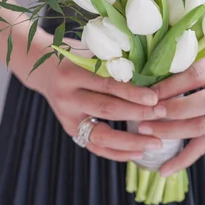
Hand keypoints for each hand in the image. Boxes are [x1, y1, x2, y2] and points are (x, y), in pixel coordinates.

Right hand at [32, 38, 164, 161]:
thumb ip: (114, 61)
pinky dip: (117, 152)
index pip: (107, 85)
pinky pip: (95, 147)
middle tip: (162, 115)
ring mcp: (66, 117)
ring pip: (100, 135)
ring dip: (130, 141)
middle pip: (106, 109)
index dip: (132, 92)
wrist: (42, 67)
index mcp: (72, 72)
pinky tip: (138, 152)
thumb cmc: (75, 54)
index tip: (155, 98)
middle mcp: (67, 97)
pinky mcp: (70, 130)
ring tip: (156, 143)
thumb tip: (153, 71)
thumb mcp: (90, 51)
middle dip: (137, 114)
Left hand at [138, 38, 204, 175]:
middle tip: (145, 114)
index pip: (196, 76)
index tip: (149, 92)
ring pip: (202, 127)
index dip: (172, 85)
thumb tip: (154, 78)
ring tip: (146, 132)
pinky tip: (164, 170)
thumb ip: (190, 64)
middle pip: (202, 104)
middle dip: (172, 111)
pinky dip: (184, 159)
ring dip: (172, 132)